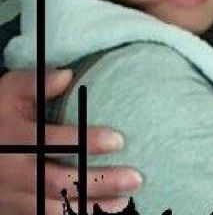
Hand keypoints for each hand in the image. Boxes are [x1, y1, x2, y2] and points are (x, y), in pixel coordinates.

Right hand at [0, 69, 141, 213]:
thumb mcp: (9, 90)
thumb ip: (37, 83)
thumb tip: (68, 75)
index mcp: (16, 139)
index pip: (55, 142)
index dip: (87, 143)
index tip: (120, 141)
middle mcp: (14, 171)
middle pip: (60, 181)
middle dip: (99, 182)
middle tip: (135, 178)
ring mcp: (10, 195)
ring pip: (53, 207)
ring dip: (90, 207)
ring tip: (125, 203)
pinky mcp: (11, 208)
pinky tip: (97, 213)